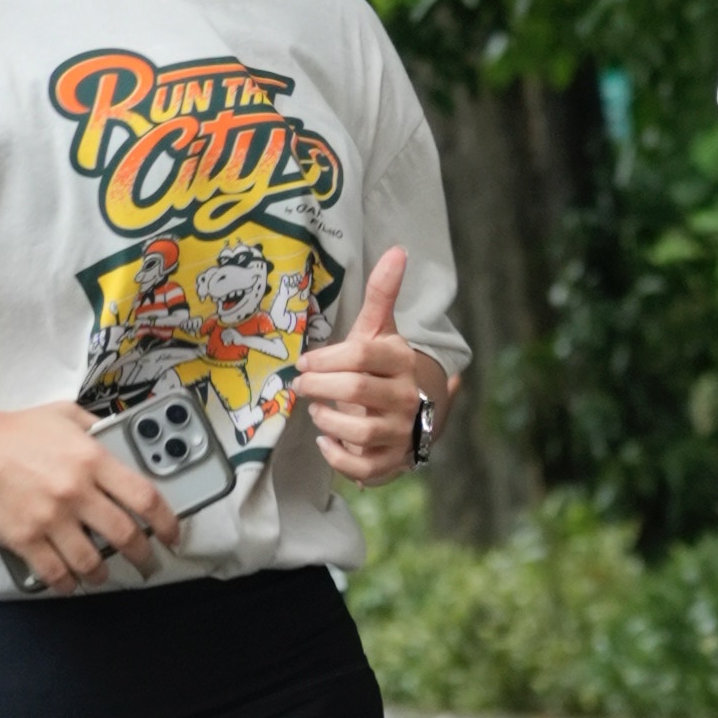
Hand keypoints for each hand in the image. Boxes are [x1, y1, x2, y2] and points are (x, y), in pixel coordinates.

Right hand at [0, 398, 181, 589]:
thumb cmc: (14, 430)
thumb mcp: (65, 415)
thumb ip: (98, 427)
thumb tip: (122, 437)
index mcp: (92, 459)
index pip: (145, 496)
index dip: (167, 521)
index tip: (172, 534)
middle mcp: (76, 491)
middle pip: (125, 535)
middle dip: (142, 556)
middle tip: (146, 563)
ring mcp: (50, 518)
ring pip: (91, 560)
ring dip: (102, 573)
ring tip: (102, 574)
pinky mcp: (25, 539)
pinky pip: (55, 572)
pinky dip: (68, 583)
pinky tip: (71, 582)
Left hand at [294, 247, 439, 485]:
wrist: (417, 412)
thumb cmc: (385, 368)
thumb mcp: (381, 331)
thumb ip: (383, 293)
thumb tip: (397, 250)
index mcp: (400, 361)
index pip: (361, 355)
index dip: (326, 359)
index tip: (306, 363)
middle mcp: (405, 397)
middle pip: (356, 390)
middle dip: (319, 388)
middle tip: (300, 387)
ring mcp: (400, 432)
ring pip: (360, 431)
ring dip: (328, 421)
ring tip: (316, 412)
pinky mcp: (392, 461)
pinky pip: (363, 467)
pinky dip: (338, 457)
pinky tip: (325, 442)